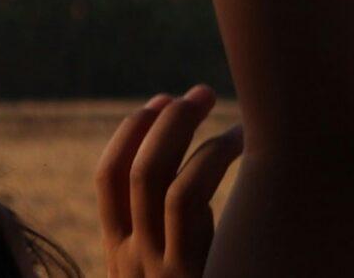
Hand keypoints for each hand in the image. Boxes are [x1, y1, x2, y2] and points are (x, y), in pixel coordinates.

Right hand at [97, 86, 243, 277]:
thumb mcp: (170, 272)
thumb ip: (171, 238)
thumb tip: (190, 182)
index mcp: (121, 253)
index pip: (108, 178)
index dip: (132, 132)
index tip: (162, 100)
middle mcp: (129, 259)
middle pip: (131, 169)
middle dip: (163, 121)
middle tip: (201, 93)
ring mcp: (154, 266)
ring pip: (150, 175)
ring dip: (181, 127)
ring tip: (219, 108)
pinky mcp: (185, 271)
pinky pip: (186, 196)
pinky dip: (212, 155)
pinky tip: (244, 140)